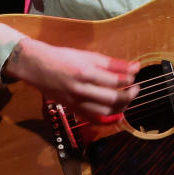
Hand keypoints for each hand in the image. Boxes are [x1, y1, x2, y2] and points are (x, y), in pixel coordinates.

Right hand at [3, 38, 139, 122]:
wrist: (38, 67)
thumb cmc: (63, 58)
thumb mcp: (88, 55)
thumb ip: (112, 63)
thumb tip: (135, 67)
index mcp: (85, 72)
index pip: (115, 81)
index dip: (129, 79)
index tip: (135, 75)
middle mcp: (80, 90)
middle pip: (112, 99)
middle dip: (129, 95)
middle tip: (136, 88)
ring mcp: (76, 102)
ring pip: (105, 112)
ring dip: (121, 107)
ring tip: (127, 98)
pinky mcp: (73, 109)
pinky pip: (94, 119)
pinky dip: (108, 118)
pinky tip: (117, 112)